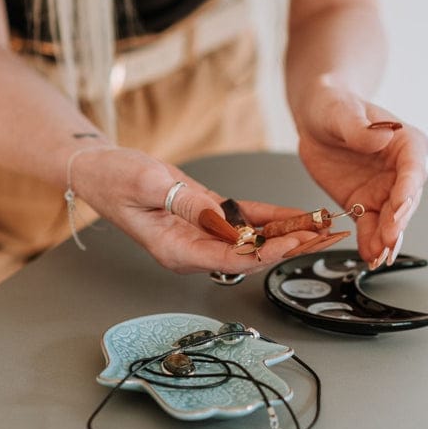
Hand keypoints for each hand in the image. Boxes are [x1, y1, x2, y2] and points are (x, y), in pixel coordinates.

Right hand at [71, 147, 315, 273]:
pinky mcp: (208, 218)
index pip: (229, 258)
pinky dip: (270, 218)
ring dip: (286, 234)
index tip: (293, 243)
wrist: (104, 170)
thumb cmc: (115, 179)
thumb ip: (185, 204)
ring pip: (252, 239)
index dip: (264, 252)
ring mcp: (202, 235)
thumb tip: (221, 218)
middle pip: (249, 254)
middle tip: (323, 236)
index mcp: (176, 250)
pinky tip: (295, 216)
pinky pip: (244, 221)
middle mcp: (194, 249)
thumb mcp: (146, 185)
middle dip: (288, 246)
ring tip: (320, 228)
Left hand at [293, 75, 427, 266]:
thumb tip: (380, 138)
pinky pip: (370, 227)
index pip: (413, 168)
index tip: (399, 206)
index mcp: (405, 142)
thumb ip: (359, 128)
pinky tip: (369, 256)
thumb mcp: (341, 111)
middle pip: (406, 200)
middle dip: (398, 221)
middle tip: (389, 239)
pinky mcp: (365, 204)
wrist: (316, 121)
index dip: (407, 189)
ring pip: (391, 219)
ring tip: (380, 257)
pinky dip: (370, 242)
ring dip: (387, 239)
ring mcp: (384, 190)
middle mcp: (400, 170)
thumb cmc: (334, 106)